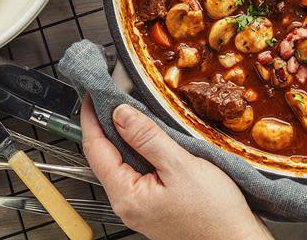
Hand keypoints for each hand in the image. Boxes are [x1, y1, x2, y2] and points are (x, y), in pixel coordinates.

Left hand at [80, 97, 271, 239]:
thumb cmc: (215, 213)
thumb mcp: (181, 166)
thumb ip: (147, 138)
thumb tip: (120, 114)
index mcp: (126, 195)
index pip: (95, 149)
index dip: (91, 118)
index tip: (92, 93)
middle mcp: (127, 204)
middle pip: (105, 156)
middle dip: (106, 124)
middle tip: (112, 94)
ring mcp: (140, 206)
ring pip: (122, 163)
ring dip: (124, 136)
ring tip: (131, 110)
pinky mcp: (154, 205)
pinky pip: (138, 171)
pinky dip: (140, 150)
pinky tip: (151, 137)